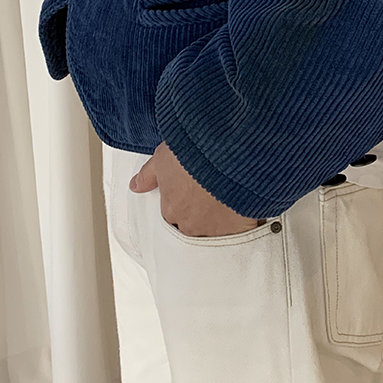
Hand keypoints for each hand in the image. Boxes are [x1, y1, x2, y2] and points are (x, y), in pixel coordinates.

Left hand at [129, 141, 259, 236]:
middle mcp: (191, 225)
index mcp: (171, 210)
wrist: (225, 151)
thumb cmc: (192, 153)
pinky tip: (246, 209)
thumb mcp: (162, 158)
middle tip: (212, 196)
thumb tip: (135, 186)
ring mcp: (216, 229)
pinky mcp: (239, 227)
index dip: (184, 203)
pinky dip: (244, 223)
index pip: (173, 217)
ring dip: (221, 220)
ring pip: (217, 232)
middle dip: (202, 215)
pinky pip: (241, 231)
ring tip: (230, 201)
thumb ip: (148, 176)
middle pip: (195, 227)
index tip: (192, 194)